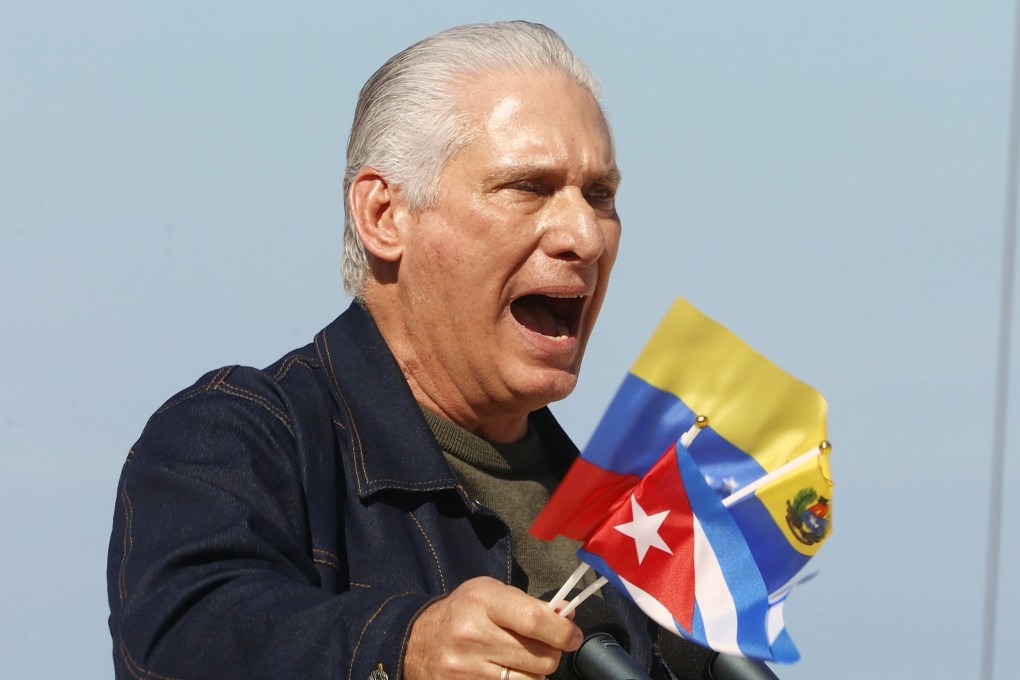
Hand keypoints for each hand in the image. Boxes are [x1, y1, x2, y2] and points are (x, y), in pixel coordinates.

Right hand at [404, 576, 581, 679]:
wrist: (416, 642)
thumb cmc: (462, 613)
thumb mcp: (490, 593)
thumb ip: (528, 605)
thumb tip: (568, 617)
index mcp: (482, 601)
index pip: (535, 620)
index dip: (563, 632)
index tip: (573, 636)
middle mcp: (473, 635)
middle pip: (540, 658)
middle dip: (551, 654)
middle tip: (544, 648)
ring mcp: (466, 669)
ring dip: (535, 675)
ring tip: (521, 662)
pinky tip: (508, 675)